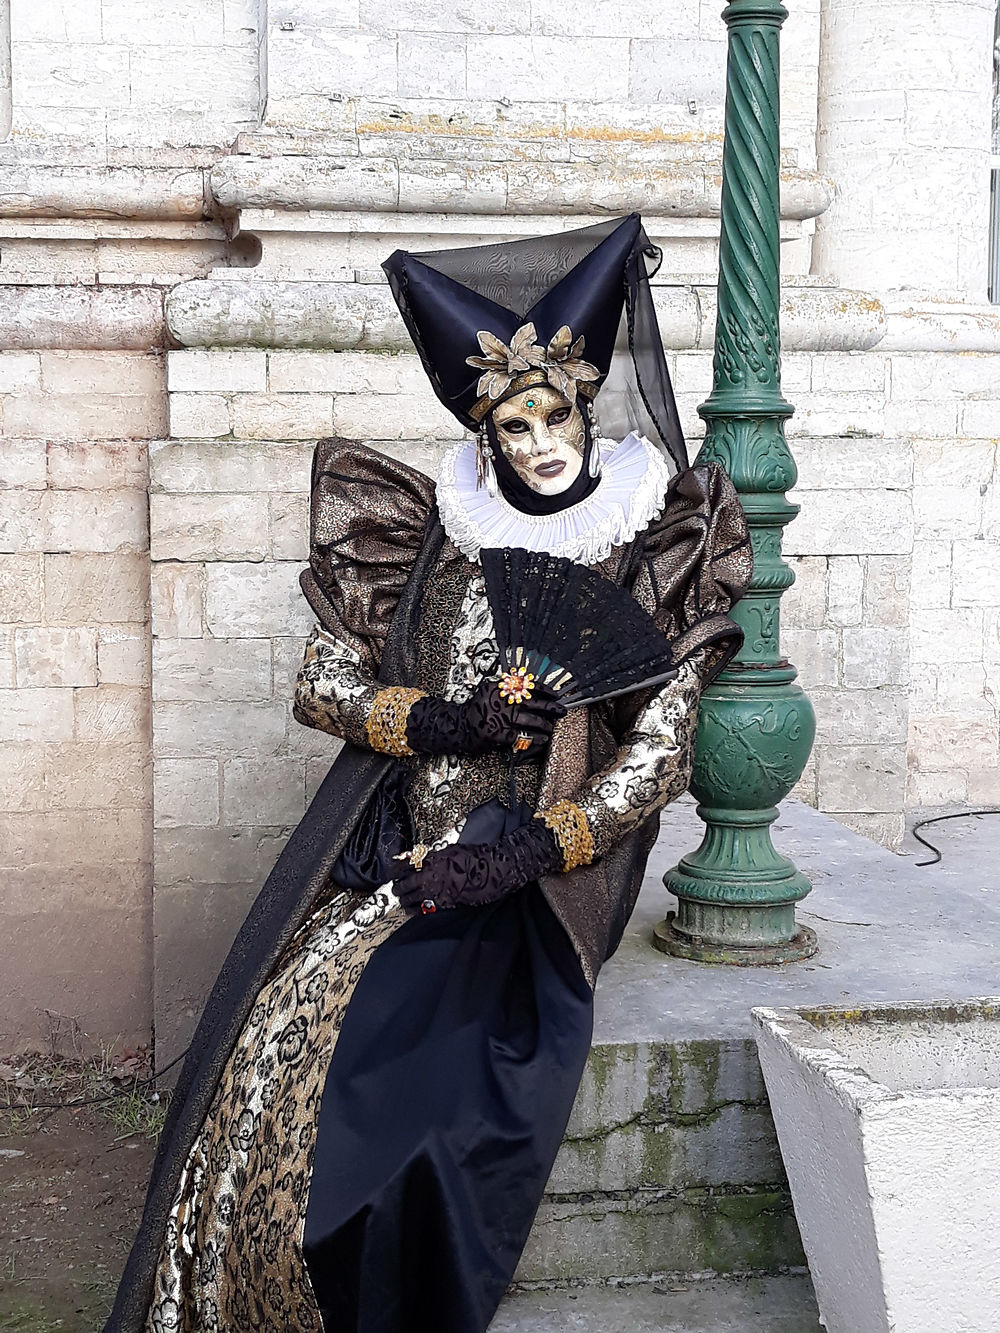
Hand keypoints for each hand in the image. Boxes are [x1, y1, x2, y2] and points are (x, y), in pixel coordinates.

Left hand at [393, 821, 560, 913]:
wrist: (493, 870)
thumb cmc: (473, 856)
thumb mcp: (448, 850)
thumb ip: (430, 856)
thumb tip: (413, 858)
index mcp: (431, 863)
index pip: (405, 870)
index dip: (395, 874)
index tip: (392, 876)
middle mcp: (432, 879)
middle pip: (406, 888)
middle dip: (398, 890)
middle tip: (396, 890)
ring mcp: (439, 893)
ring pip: (413, 901)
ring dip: (406, 901)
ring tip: (403, 902)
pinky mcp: (447, 904)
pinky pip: (427, 909)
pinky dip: (419, 909)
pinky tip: (415, 909)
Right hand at [405, 678, 565, 758]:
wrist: (456, 726)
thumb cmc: (475, 710)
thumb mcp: (487, 692)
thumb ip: (505, 689)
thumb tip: (529, 688)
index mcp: (499, 687)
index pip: (526, 686)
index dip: (544, 690)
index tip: (555, 694)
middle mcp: (500, 700)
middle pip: (532, 702)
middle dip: (550, 707)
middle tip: (562, 710)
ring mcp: (498, 717)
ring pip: (529, 720)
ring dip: (544, 724)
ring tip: (552, 728)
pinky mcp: (497, 733)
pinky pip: (521, 736)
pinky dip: (534, 738)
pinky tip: (542, 739)